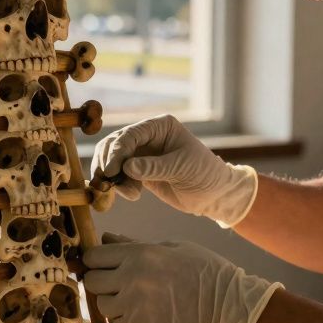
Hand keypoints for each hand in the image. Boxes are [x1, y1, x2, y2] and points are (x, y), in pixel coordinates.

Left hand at [82, 233, 282, 322]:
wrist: (228, 302)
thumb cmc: (203, 268)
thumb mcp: (170, 247)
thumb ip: (134, 244)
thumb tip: (107, 237)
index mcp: (138, 253)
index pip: (94, 256)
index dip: (96, 261)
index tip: (104, 266)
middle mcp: (131, 277)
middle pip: (91, 281)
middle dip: (101, 282)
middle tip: (117, 284)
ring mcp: (134, 303)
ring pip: (102, 305)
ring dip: (113, 304)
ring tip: (133, 301)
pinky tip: (142, 315)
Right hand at [90, 114, 258, 226]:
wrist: (214, 194)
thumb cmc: (204, 175)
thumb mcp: (182, 168)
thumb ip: (153, 167)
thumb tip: (126, 167)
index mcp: (160, 127)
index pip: (130, 135)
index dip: (117, 151)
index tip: (112, 171)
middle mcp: (148, 136)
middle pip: (115, 144)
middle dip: (108, 163)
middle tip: (108, 182)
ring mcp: (142, 153)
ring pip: (113, 159)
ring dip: (112, 176)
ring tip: (125, 192)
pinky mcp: (139, 171)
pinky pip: (119, 175)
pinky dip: (118, 185)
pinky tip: (131, 195)